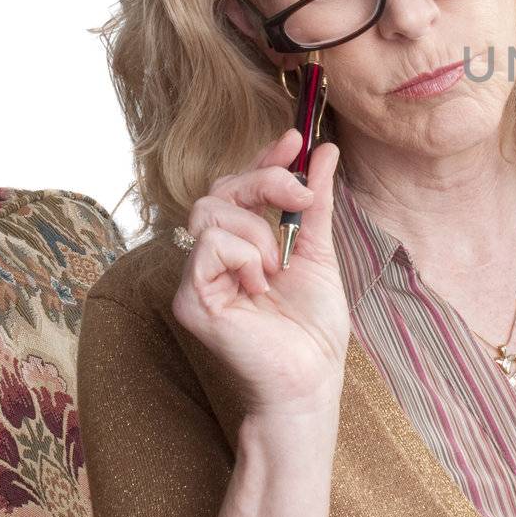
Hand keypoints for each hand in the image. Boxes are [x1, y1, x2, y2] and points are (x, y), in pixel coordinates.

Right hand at [172, 128, 347, 418]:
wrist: (311, 378)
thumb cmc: (313, 328)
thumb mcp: (320, 251)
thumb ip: (317, 202)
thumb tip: (325, 151)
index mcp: (243, 245)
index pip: (239, 187)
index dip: (263, 159)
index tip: (296, 138)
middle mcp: (213, 258)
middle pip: (220, 190)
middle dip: (265, 182)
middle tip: (301, 199)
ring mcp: (197, 278)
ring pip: (211, 212)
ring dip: (258, 232)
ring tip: (277, 268)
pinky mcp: (190, 299)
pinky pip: (209, 246)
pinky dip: (244, 256)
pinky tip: (259, 285)